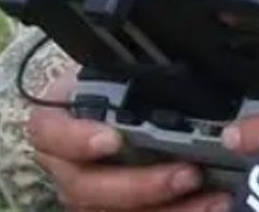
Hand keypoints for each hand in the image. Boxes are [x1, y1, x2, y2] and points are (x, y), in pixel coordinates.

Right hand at [25, 66, 226, 211]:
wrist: (114, 103)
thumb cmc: (111, 84)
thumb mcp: (112, 71)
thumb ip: (127, 74)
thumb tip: (169, 62)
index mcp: (56, 123)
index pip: (48, 133)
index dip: (76, 140)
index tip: (112, 140)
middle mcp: (65, 165)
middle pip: (86, 188)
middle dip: (140, 185)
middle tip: (187, 173)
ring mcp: (87, 195)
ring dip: (167, 210)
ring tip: (210, 197)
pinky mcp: (114, 209)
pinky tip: (208, 204)